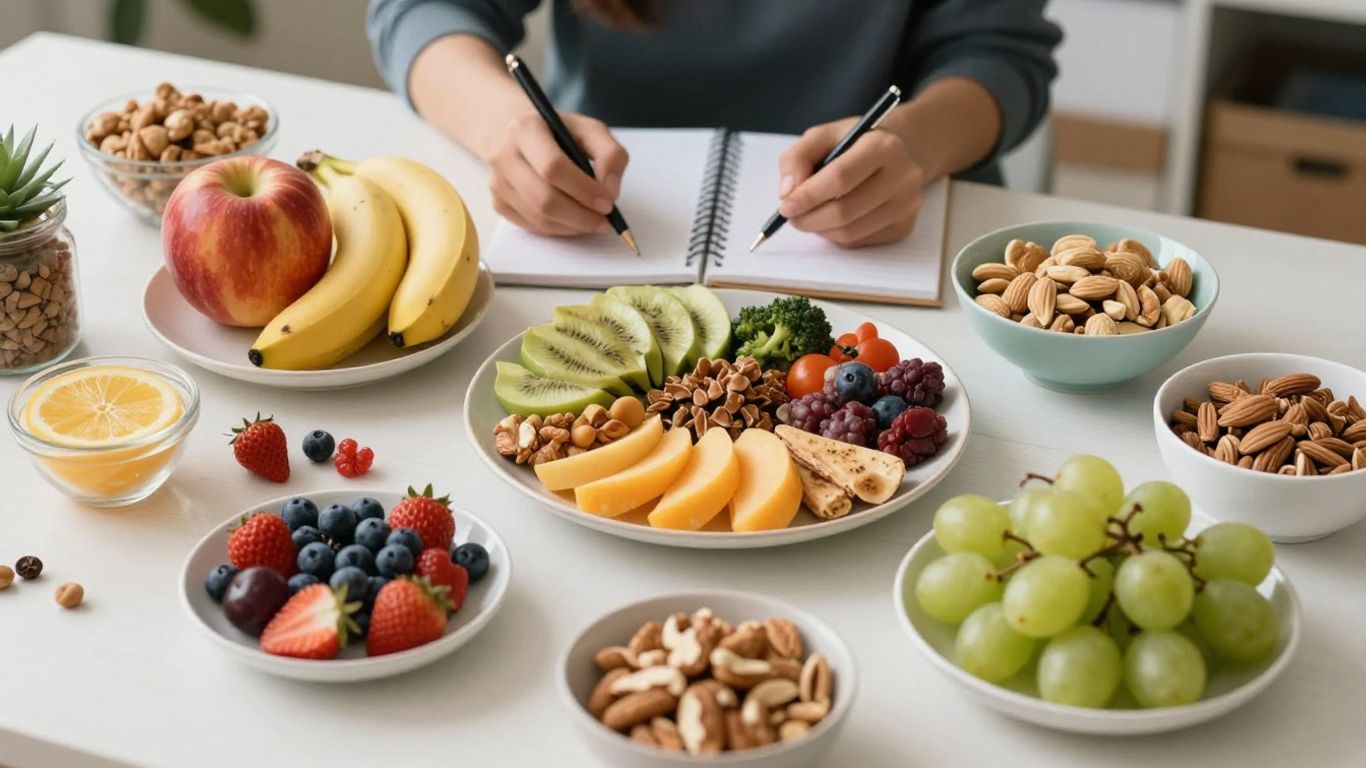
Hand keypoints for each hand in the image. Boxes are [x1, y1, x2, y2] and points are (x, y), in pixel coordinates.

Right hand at [487, 112, 628, 235]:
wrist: (514, 134)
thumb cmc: (557, 132)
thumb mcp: (589, 129)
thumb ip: (610, 154)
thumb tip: (610, 191)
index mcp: (525, 130)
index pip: (553, 167)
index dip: (583, 190)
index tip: (607, 202)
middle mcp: (504, 156)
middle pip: (544, 200)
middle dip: (581, 216)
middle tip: (605, 220)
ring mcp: (498, 183)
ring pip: (539, 218)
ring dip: (572, 226)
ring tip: (593, 221)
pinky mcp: (498, 203)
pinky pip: (532, 226)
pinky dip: (559, 229)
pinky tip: (573, 220)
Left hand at [776, 116, 923, 247]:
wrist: (890, 154)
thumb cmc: (851, 144)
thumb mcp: (821, 137)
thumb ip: (797, 158)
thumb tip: (788, 193)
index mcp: (883, 145)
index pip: (840, 178)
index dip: (808, 196)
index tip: (785, 205)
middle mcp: (903, 175)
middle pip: (844, 211)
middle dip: (809, 218)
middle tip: (791, 216)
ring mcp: (907, 204)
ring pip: (850, 232)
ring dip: (820, 229)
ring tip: (809, 217)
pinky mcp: (905, 226)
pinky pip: (860, 241)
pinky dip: (836, 236)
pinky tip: (831, 220)